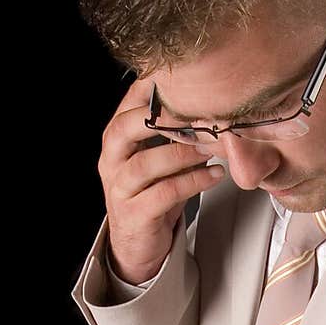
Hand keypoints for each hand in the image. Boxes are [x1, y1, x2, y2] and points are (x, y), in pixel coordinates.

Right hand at [99, 75, 225, 283]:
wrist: (139, 244)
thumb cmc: (153, 194)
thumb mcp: (162, 158)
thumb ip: (175, 133)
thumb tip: (210, 103)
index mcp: (116, 141)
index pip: (128, 105)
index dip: (153, 91)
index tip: (186, 80)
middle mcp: (111, 161)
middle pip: (124, 129)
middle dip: (161, 118)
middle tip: (197, 113)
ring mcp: (119, 189)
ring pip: (144, 164)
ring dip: (181, 152)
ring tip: (212, 147)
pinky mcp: (134, 214)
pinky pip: (163, 193)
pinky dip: (192, 182)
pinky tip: (214, 175)